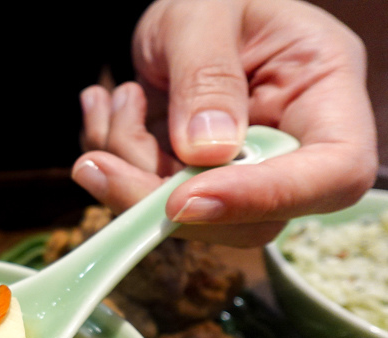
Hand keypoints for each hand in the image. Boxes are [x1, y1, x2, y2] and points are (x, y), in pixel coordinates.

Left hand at [71, 0, 377, 246]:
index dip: (265, 198)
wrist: (176, 3)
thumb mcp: (204, 14)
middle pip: (252, 218)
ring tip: (119, 97)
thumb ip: (206, 77)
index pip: (335, 172)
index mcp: (326, 89)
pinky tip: (106, 107)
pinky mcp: (195, 178)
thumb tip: (207, 153)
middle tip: (99, 164)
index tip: (184, 198)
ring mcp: (242, 168)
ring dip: (128, 169)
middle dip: (162, 197)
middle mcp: (293, 141)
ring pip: (190, 215)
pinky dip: (114, 159)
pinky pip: (150, 197)